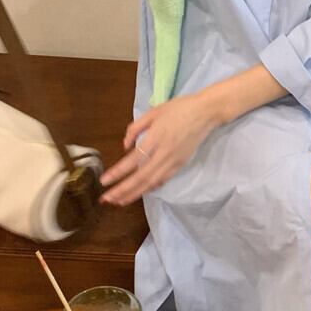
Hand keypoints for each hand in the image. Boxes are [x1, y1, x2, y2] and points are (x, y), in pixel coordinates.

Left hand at [98, 92, 222, 206]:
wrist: (206, 113)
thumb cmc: (178, 108)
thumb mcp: (153, 112)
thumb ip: (135, 128)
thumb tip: (125, 146)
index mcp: (156, 138)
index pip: (133, 160)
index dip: (118, 172)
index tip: (104, 181)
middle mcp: (164, 153)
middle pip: (141, 177)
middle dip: (123, 190)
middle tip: (107, 199)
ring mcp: (174, 161)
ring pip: (152, 182)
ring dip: (135, 193)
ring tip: (120, 201)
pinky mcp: (181, 164)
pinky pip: (163, 179)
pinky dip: (150, 188)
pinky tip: (140, 193)